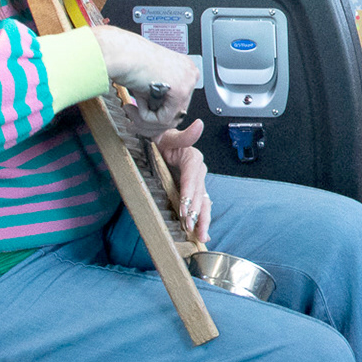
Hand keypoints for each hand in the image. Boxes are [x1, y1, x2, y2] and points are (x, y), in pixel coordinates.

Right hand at [93, 25, 195, 137]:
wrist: (116, 52)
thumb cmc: (125, 64)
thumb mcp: (147, 90)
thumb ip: (156, 110)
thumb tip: (158, 136)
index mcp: (184, 70)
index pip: (179, 105)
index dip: (158, 116)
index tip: (140, 118)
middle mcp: (190, 73)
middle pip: (177, 114)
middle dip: (152, 121)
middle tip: (132, 117)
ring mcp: (187, 81)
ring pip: (171, 120)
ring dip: (146, 121)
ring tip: (131, 110)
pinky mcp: (179, 90)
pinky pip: (164, 119)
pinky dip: (145, 117)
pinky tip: (136, 103)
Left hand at [156, 120, 211, 242]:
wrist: (158, 141)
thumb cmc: (161, 138)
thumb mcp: (169, 135)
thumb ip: (184, 134)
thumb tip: (198, 125)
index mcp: (193, 159)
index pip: (192, 178)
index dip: (189, 194)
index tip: (185, 209)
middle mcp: (198, 172)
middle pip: (200, 194)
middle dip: (197, 212)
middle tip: (192, 227)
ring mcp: (196, 182)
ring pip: (203, 202)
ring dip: (202, 220)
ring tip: (201, 236)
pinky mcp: (192, 190)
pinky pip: (199, 205)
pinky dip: (200, 218)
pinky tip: (200, 231)